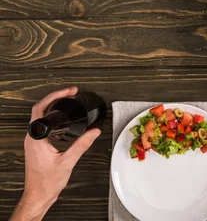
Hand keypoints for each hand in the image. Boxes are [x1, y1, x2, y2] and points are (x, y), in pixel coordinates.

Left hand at [16, 87, 100, 218]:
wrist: (38, 195)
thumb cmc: (46, 183)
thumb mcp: (68, 162)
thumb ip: (82, 145)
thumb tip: (94, 132)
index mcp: (36, 139)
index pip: (41, 109)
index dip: (55, 96)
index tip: (69, 92)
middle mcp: (32, 138)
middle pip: (40, 109)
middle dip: (56, 98)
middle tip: (70, 92)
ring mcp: (33, 142)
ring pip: (40, 117)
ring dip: (54, 107)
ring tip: (67, 102)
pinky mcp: (36, 145)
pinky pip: (43, 126)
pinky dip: (53, 118)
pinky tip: (63, 121)